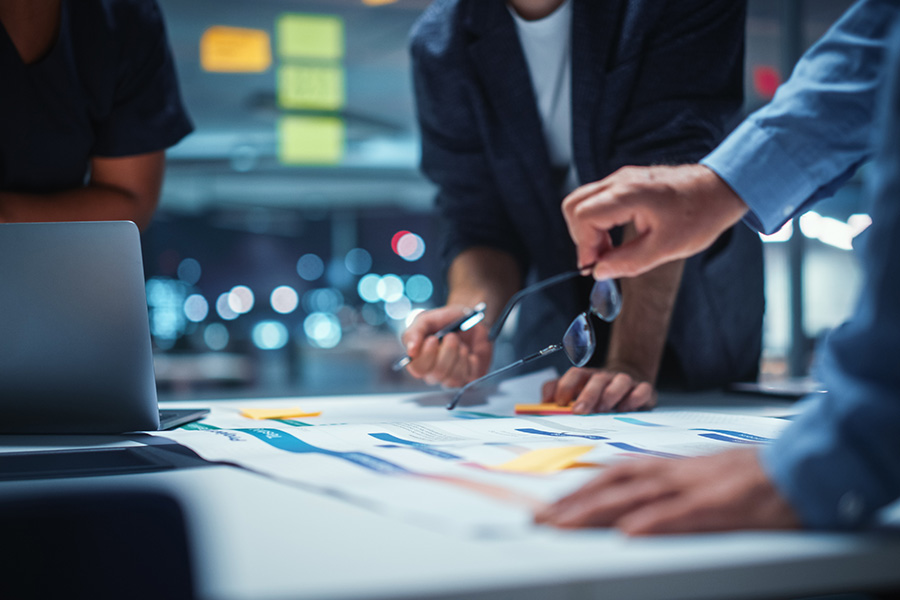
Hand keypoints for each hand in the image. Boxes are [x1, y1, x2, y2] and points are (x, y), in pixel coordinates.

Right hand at [401, 305, 492, 387]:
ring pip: (453, 378)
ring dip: (460, 355)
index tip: (433, 339)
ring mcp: (450, 378)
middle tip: (452, 336)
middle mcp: (432, 373)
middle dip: (448, 351)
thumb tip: (410, 351)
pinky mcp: (467, 379)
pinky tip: (470, 353)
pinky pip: (470, 376)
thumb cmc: (443, 321)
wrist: (468, 318)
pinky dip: (471, 361)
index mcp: (419, 360)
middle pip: (437, 373)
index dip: (426, 355)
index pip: (417, 369)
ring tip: (461, 344)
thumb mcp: (425, 319)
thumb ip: (414, 333)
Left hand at [535, 448, 800, 534]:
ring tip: (563, 526)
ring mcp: (693, 487)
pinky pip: (679, 514)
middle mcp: (673, 472)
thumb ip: (668, 486)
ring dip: (594, 512)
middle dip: (572, 503)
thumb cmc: (751, 474)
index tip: (551, 505)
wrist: (799, 466)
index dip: (578, 489)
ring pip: (633, 498)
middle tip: (540, 520)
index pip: (612, 475)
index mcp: (669, 466)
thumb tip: (635, 505)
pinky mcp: (718, 505)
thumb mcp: (702, 475)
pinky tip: (629, 533)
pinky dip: (652, 523)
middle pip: (612, 485)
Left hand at [540, 366, 655, 413]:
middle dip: (587, 395)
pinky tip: (626, 408)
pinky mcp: (643, 389)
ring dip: (610, 395)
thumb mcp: (576, 393)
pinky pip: (642, 390)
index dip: (565, 386)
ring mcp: (625, 381)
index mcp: (587, 377)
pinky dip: (634, 398)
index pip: (575, 374)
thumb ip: (556, 394)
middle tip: (579, 411)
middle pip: (596, 379)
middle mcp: (605, 377)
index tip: (559, 403)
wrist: (629, 385)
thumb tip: (543, 404)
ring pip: (620, 381)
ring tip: (603, 410)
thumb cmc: (597, 393)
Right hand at [562, 164, 747, 279]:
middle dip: (580, 236)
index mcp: (628, 194)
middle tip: (600, 258)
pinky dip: (598, 220)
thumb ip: (628, 261)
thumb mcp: (666, 248)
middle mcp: (620, 181)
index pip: (583, 217)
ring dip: (588, 229)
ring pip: (582, 201)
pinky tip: (615, 238)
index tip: (595, 267)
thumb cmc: (700, 215)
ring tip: (608, 250)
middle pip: (573, 205)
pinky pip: (597, 199)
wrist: (721, 188)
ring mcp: (622, 178)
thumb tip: (599, 271)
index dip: (584, 246)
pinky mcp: (626, 182)